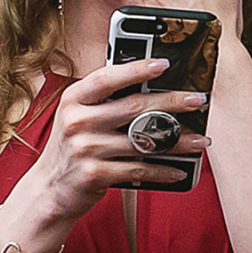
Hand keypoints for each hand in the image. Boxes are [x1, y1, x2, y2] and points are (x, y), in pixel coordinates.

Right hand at [28, 58, 211, 218]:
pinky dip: (163, 171)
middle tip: (198, 100)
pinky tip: (180, 170)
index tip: (164, 64)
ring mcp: (85, 148)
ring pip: (143, 141)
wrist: (50, 188)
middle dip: (172, 102)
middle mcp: (77, 121)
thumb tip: (153, 88)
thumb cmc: (74, 146)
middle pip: (134, 107)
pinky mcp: (95, 174)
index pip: (108, 78)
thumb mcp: (79, 116)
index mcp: (74, 99)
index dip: (136, 69)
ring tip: (201, 140)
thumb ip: (106, 101)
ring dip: (178, 142)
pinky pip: (139, 170)